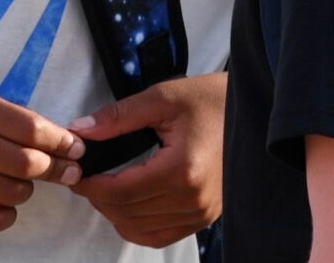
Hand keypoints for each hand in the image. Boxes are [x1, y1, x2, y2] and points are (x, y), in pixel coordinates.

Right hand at [0, 93, 85, 233]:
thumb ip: (25, 124)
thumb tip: (71, 146)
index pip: (33, 130)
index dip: (62, 142)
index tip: (77, 149)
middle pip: (28, 164)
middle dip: (55, 168)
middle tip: (66, 171)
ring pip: (16, 193)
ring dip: (26, 190)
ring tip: (16, 180)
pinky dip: (8, 213)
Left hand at [66, 72, 225, 246]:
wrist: (256, 111)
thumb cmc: (214, 100)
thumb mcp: (164, 97)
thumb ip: (119, 116)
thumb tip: (80, 131)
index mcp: (182, 170)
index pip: (120, 192)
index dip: (91, 186)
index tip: (77, 172)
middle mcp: (193, 199)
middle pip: (127, 213)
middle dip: (98, 197)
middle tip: (86, 177)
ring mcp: (202, 212)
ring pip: (140, 229)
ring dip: (115, 213)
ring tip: (105, 188)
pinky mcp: (206, 216)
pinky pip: (161, 236)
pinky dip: (137, 228)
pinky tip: (127, 209)